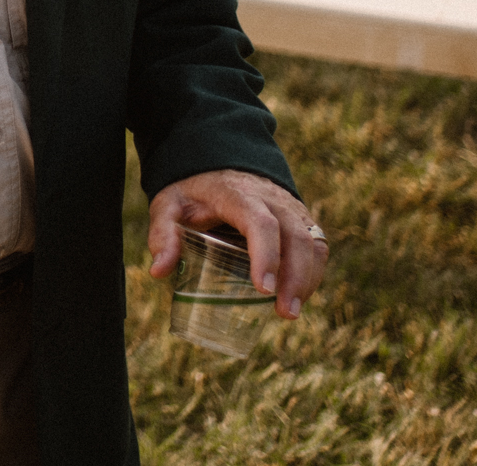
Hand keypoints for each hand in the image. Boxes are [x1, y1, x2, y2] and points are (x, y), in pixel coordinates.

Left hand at [147, 169, 327, 319]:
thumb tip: (159, 272)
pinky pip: (317, 244)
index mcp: (238, 195)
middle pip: (295, 236)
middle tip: (284, 313)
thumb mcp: (170, 204)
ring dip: (308, 279)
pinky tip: (299, 297)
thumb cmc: (194, 191)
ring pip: (312, 241)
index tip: (264, 289)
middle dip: (295, 277)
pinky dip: (313, 272)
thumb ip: (163, 233)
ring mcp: (290, 207)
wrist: (221, 163)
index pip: (260, 222)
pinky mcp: (300, 218)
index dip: (266, 254)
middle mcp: (272, 199)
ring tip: (290, 312)